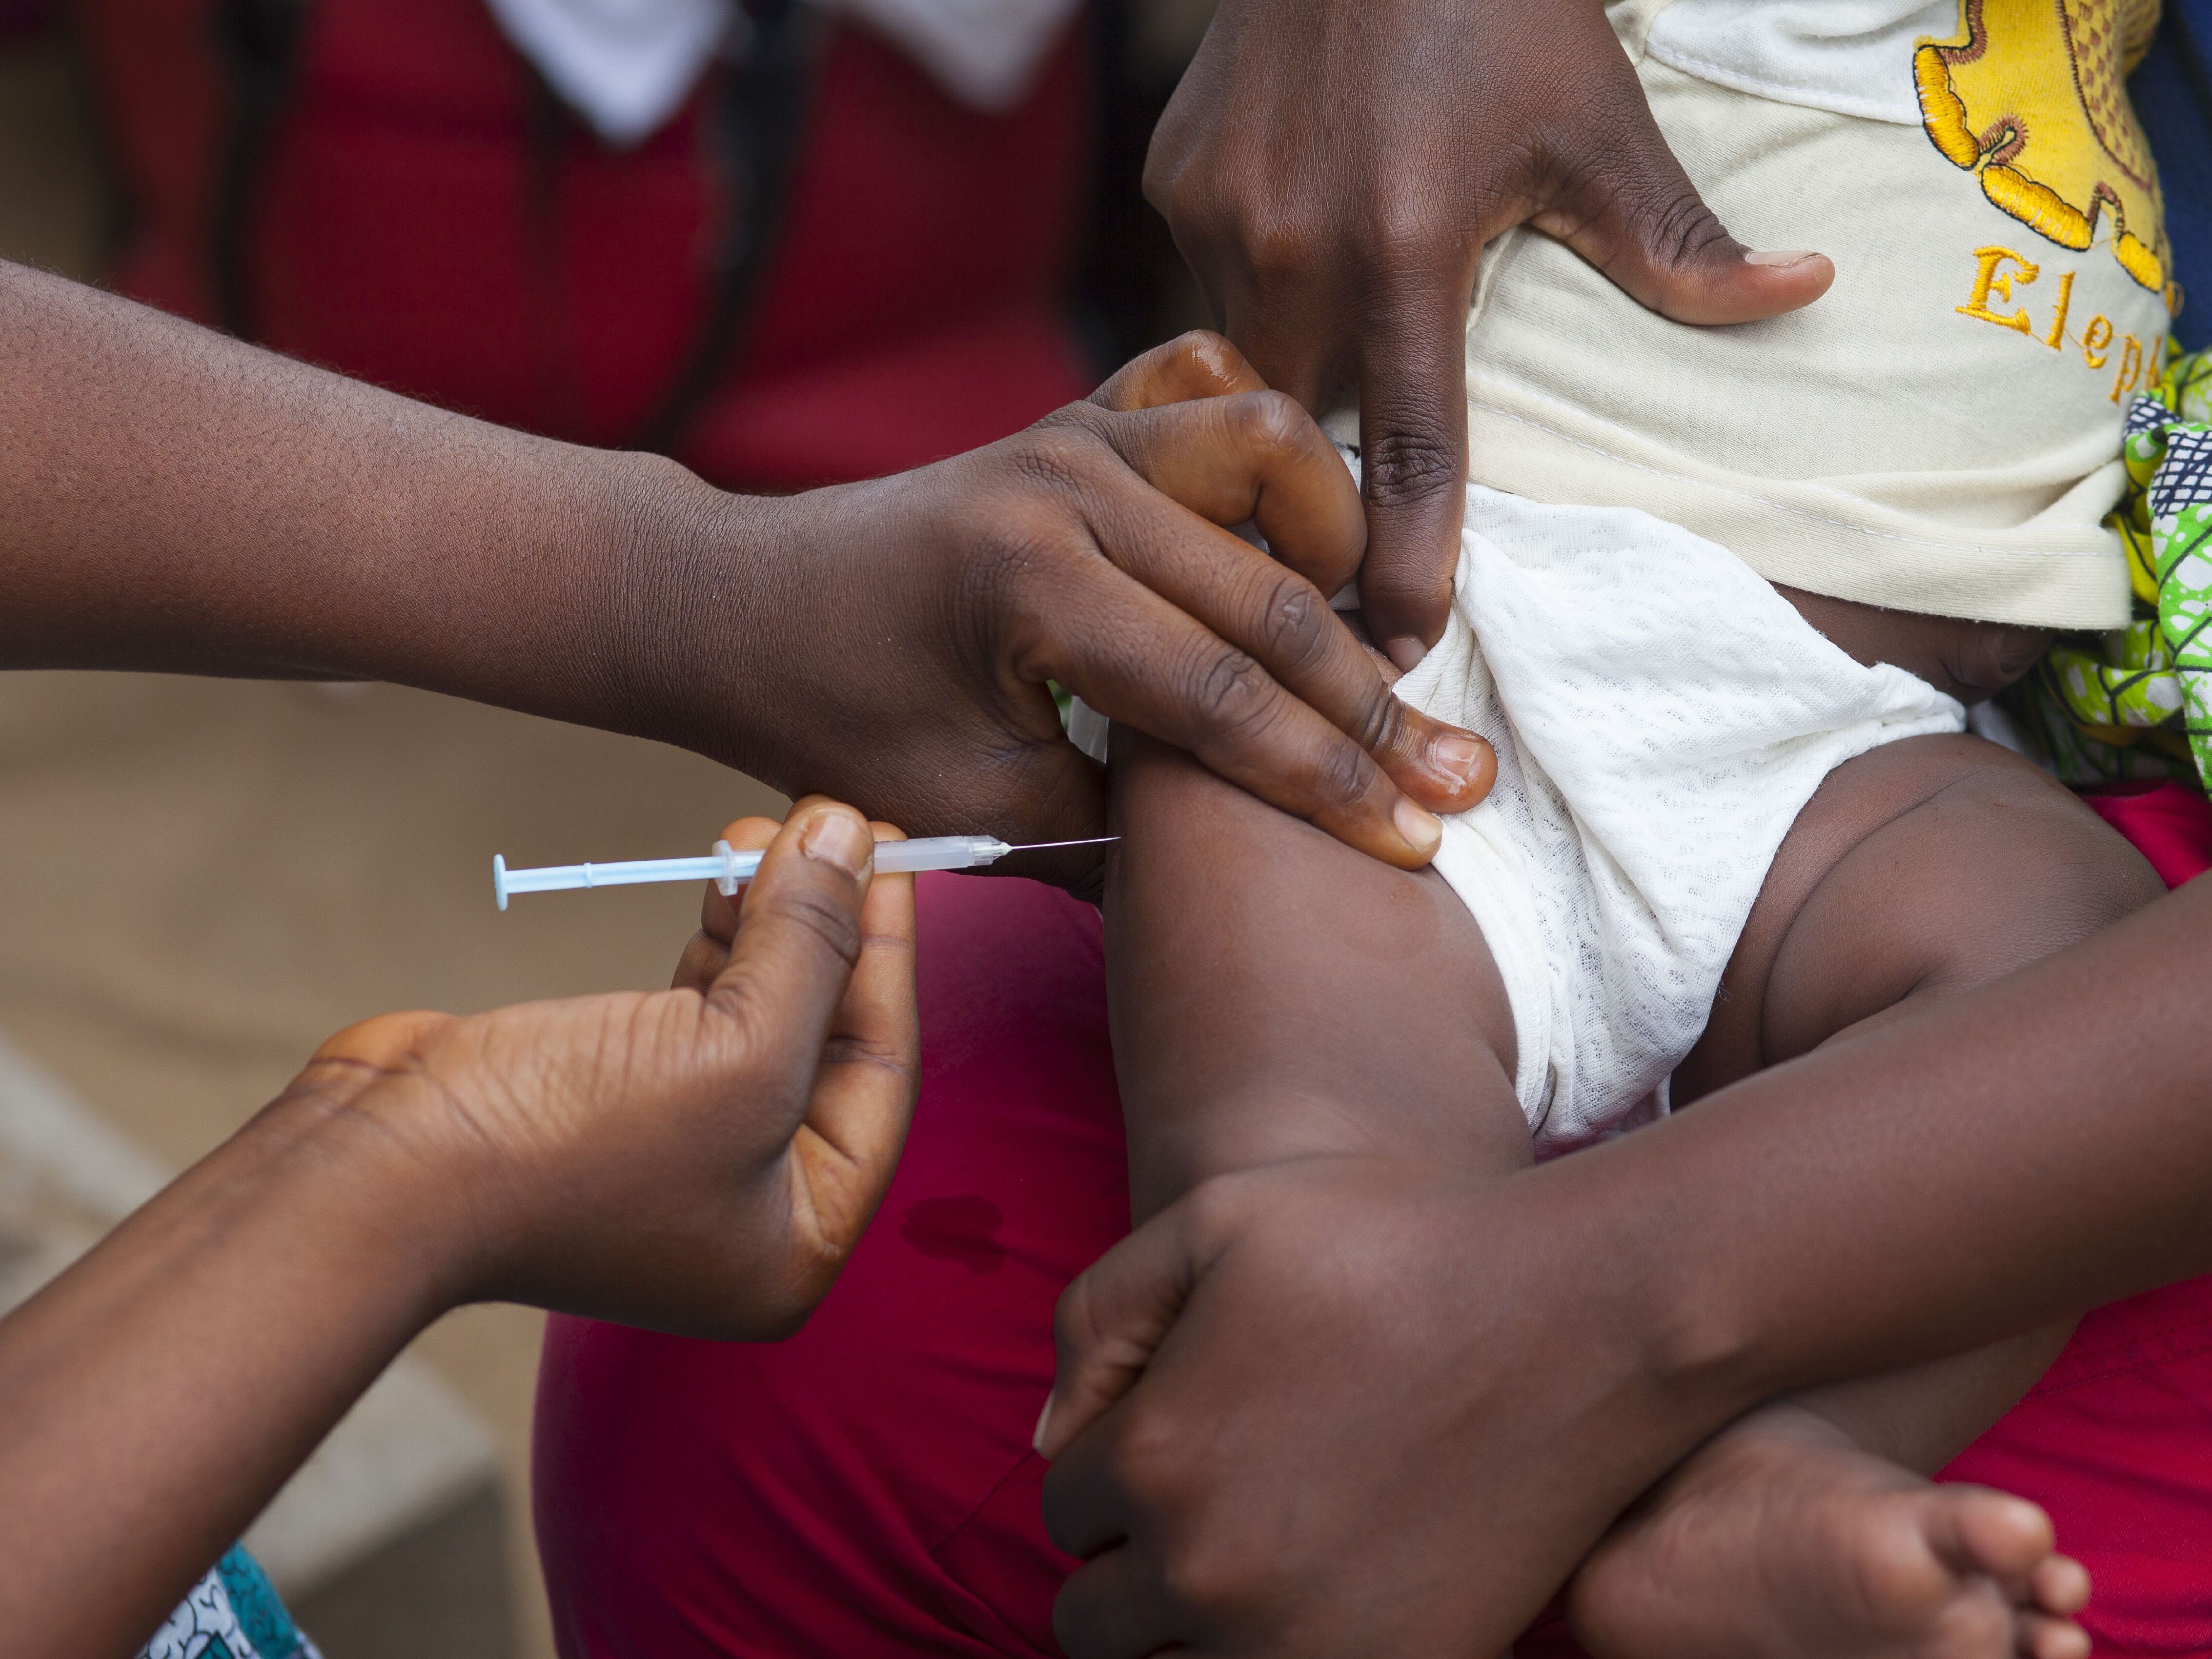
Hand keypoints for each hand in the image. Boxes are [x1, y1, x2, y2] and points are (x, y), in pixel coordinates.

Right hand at [295, 798, 917, 1337]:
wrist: (382, 1172)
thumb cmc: (569, 1146)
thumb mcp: (737, 1046)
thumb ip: (811, 943)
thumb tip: (848, 836)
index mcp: (798, 1240)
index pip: (881, 1071)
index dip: (890, 951)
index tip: (892, 851)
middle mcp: (745, 1210)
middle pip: (823, 1040)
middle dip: (828, 928)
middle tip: (830, 826)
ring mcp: (674, 1155)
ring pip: (759, 1014)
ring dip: (769, 920)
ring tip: (760, 836)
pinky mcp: (612, 1099)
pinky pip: (695, 1010)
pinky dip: (715, 943)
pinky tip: (722, 881)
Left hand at [648, 334, 1495, 885]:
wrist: (743, 604)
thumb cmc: (835, 717)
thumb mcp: (968, 802)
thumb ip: (1115, 824)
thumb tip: (1256, 850)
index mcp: (1029, 586)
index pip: (1220, 697)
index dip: (1327, 784)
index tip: (1417, 841)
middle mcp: (1067, 485)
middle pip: (1272, 592)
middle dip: (1372, 703)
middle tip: (1459, 777)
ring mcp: (1079, 431)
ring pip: (1271, 454)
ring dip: (1341, 549)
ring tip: (1377, 643)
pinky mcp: (1084, 415)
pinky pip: (1211, 390)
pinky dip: (1273, 454)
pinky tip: (1296, 529)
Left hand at [1034, 1157, 1747, 1658]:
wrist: (1583, 1315)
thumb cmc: (1394, 1243)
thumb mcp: (1214, 1216)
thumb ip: (1095, 1320)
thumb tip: (1045, 1440)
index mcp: (1152, 1459)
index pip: (1063, 1509)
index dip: (1107, 1465)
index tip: (1176, 1430)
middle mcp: (1208, 1573)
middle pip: (1094, 1624)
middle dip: (1127, 1567)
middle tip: (1207, 1505)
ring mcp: (1301, 1648)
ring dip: (1188, 1632)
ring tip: (1253, 1559)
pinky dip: (1274, 1658)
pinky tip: (1312, 1598)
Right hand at [1147, 0, 1834, 665]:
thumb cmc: (1498, 6)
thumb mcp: (1599, 125)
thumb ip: (1678, 244)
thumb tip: (1802, 297)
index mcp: (1405, 250)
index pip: (1404, 451)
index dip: (1404, 559)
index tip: (1398, 648)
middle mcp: (1295, 245)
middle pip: (1300, 423)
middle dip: (1319, 479)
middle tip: (1343, 530)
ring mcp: (1218, 212)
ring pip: (1246, 354)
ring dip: (1291, 371)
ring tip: (1329, 330)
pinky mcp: (1173, 176)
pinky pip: (1209, 277)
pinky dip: (1256, 284)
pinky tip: (1297, 232)